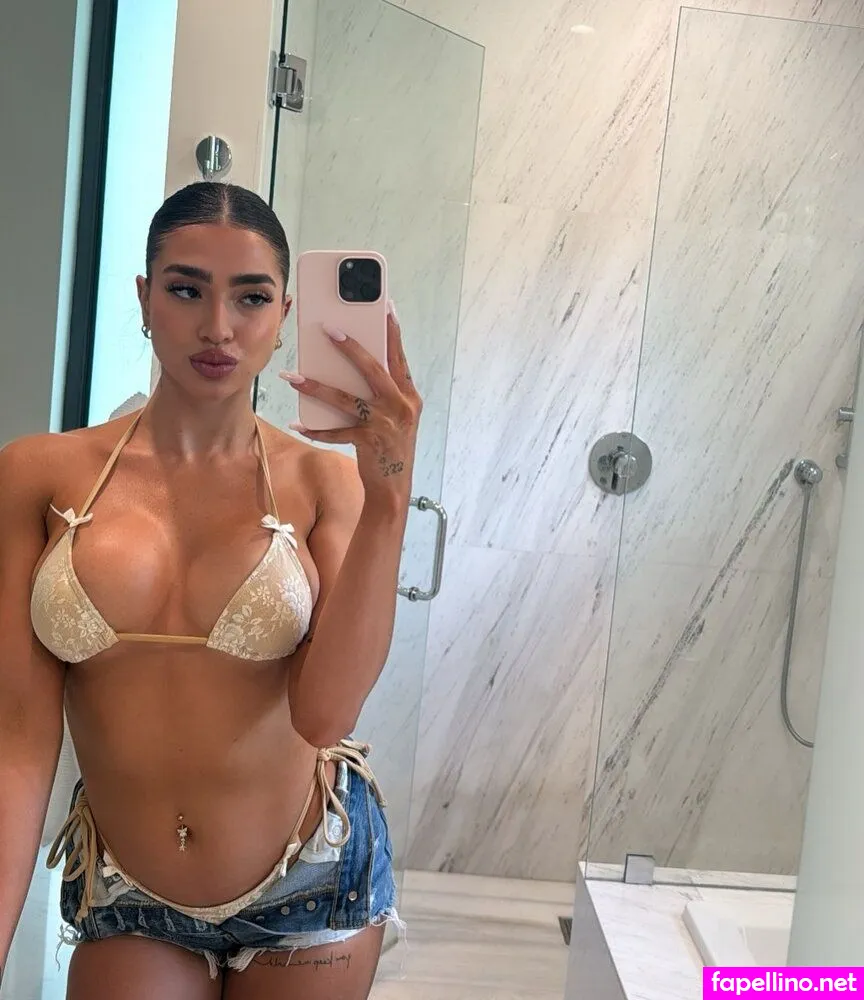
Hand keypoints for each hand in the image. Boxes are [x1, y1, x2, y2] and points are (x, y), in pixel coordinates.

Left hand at [279, 302, 421, 505]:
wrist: (394, 488)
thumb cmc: (390, 447)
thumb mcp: (395, 416)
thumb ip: (382, 392)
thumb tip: (352, 364)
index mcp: (410, 396)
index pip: (399, 356)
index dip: (392, 331)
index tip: (384, 307)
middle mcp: (401, 407)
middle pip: (373, 370)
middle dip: (351, 348)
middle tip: (329, 330)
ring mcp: (385, 425)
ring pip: (346, 399)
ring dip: (317, 387)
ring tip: (293, 377)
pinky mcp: (368, 442)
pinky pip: (336, 432)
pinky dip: (316, 428)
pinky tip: (299, 422)